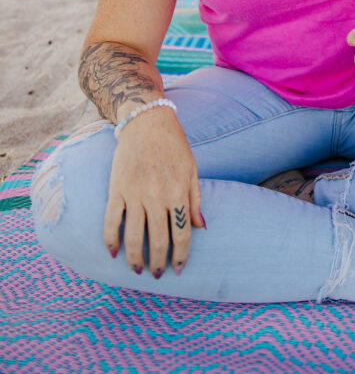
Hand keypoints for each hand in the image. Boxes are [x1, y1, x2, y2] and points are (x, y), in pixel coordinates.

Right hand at [103, 108, 203, 276]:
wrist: (147, 122)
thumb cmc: (174, 145)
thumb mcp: (192, 169)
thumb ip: (195, 199)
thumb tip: (201, 228)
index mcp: (178, 192)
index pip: (181, 234)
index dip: (180, 255)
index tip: (178, 269)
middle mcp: (157, 196)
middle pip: (158, 239)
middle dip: (159, 262)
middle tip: (158, 274)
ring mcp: (134, 194)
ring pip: (134, 235)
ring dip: (135, 258)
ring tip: (137, 270)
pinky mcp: (116, 188)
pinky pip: (111, 220)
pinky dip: (111, 239)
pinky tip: (114, 253)